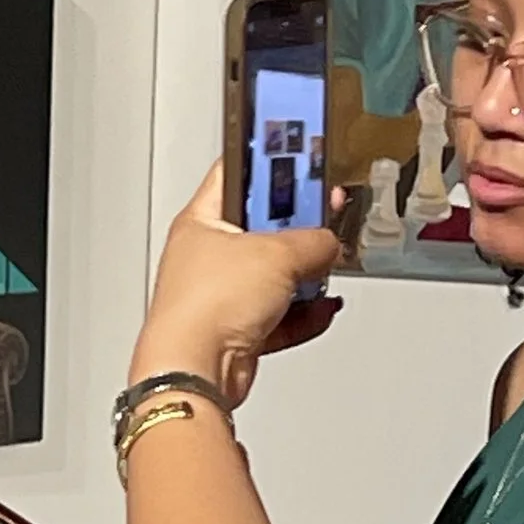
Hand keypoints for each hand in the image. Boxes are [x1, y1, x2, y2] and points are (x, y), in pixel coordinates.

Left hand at [129, 163, 342, 407]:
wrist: (194, 370)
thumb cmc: (204, 307)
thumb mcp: (278, 253)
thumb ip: (315, 241)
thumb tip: (329, 243)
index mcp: (202, 220)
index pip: (239, 172)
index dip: (273, 160)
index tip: (303, 153)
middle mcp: (208, 255)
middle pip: (266, 227)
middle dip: (300, 229)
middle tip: (325, 223)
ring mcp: (222, 293)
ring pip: (275, 275)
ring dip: (304, 277)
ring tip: (322, 273)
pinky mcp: (237, 329)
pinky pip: (279, 314)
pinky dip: (301, 313)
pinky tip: (319, 308)